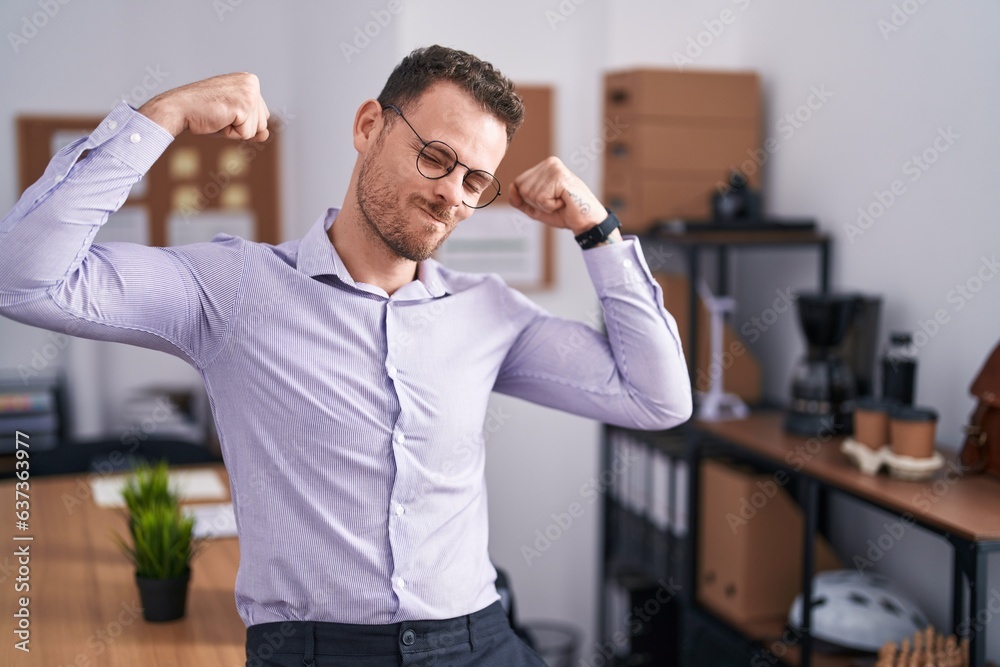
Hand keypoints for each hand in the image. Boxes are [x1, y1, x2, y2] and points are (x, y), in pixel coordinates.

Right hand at [138, 73, 269, 140]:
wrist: (179, 108)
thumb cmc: (203, 112)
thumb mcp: (232, 118)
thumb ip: (252, 125)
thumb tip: (266, 135)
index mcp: (250, 81)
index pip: (262, 116)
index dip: (242, 121)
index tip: (223, 110)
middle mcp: (252, 83)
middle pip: (262, 123)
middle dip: (241, 126)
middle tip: (220, 114)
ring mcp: (249, 93)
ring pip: (256, 130)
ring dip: (236, 130)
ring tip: (219, 116)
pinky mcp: (244, 106)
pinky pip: (246, 134)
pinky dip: (231, 133)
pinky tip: (218, 119)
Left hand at [509, 157, 605, 234]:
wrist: (586, 221)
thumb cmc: (564, 213)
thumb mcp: (535, 207)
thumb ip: (519, 199)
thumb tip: (511, 187)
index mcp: (544, 166)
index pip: (518, 183)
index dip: (530, 200)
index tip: (549, 200)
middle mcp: (549, 163)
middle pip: (522, 188)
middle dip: (536, 203)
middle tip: (556, 202)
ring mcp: (554, 168)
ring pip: (530, 194)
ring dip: (545, 205)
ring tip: (561, 201)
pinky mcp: (558, 177)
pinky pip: (540, 198)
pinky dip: (550, 206)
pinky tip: (564, 201)